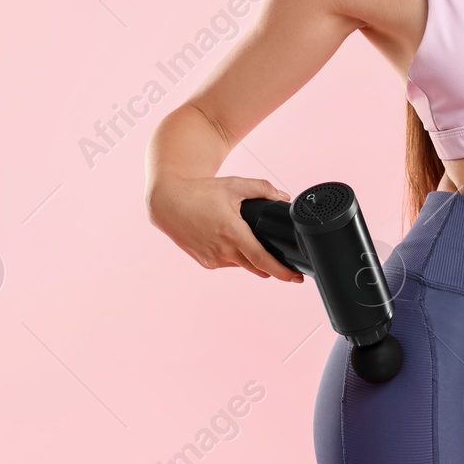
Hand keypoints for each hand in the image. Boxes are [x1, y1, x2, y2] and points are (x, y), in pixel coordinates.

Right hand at [146, 175, 303, 282]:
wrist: (167, 202)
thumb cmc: (200, 192)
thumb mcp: (234, 185)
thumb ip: (262, 189)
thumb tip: (283, 197)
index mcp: (233, 233)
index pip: (263, 260)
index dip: (282, 271)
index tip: (296, 278)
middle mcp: (223, 250)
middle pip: (257, 267)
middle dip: (273, 268)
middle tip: (288, 266)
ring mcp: (213, 259)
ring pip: (242, 264)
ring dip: (252, 259)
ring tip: (255, 244)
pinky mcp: (205, 262)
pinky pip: (229, 263)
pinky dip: (236, 256)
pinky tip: (234, 243)